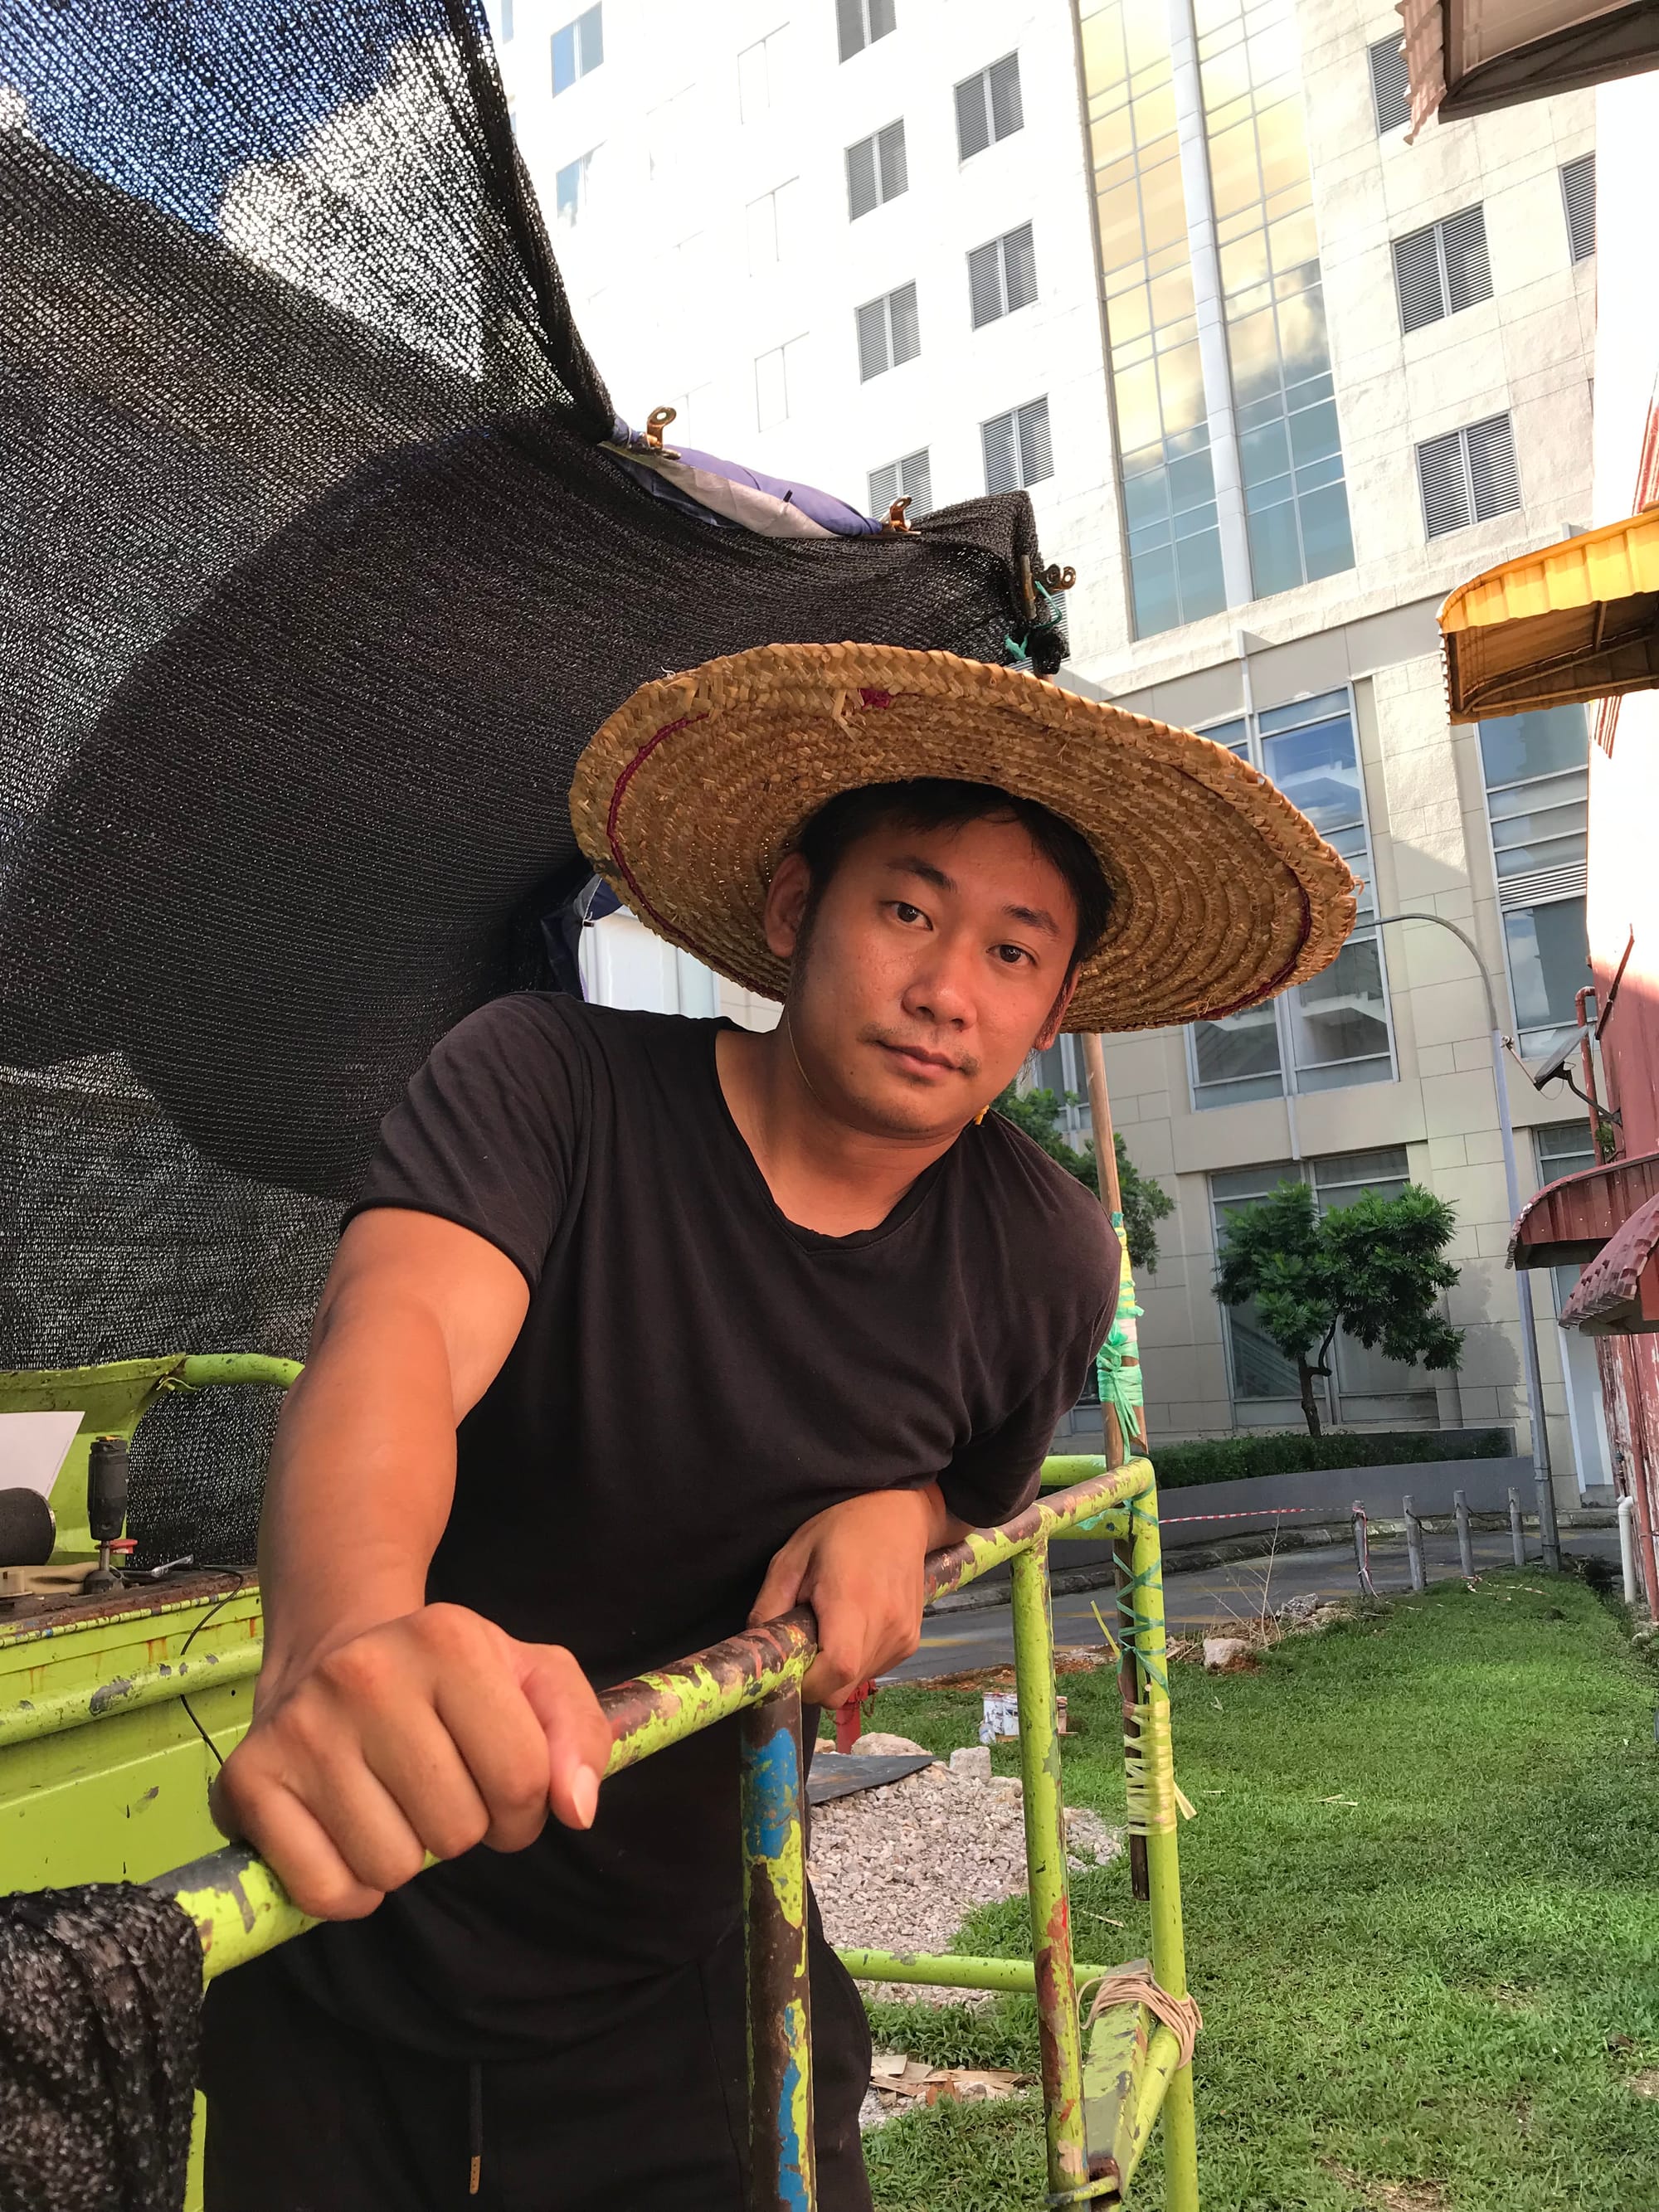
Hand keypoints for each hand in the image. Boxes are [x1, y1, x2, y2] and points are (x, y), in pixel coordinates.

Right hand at [211, 1604, 612, 1921]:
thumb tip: (577, 1809)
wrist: (332, 1650)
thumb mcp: (530, 1677)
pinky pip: (323, 1892)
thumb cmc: (448, 1678)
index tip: (500, 1788)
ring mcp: (302, 1726)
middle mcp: (366, 1674)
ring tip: (390, 1801)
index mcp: (448, 1639)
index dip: (525, 1808)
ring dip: (404, 1856)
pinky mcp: (249, 1779)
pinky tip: (347, 1833)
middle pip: (458, 1830)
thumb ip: (578, 1734)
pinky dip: (346, 1889)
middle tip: (437, 1788)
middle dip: (463, 1829)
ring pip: (392, 1867)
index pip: (525, 1781)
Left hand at [748, 1488, 944, 1707]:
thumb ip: (769, 1606)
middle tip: (803, 1644)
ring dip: (834, 1670)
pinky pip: (873, 1671)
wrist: (898, 1517)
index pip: (837, 1668)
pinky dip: (855, 1662)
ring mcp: (903, 1638)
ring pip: (856, 1684)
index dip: (806, 1681)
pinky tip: (852, 1627)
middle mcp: (886, 1626)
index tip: (789, 1666)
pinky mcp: (911, 1643)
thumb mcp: (792, 1557)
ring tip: (830, 1626)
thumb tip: (759, 1651)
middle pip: (842, 1687)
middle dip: (814, 1680)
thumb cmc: (841, 1530)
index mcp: (853, 1601)